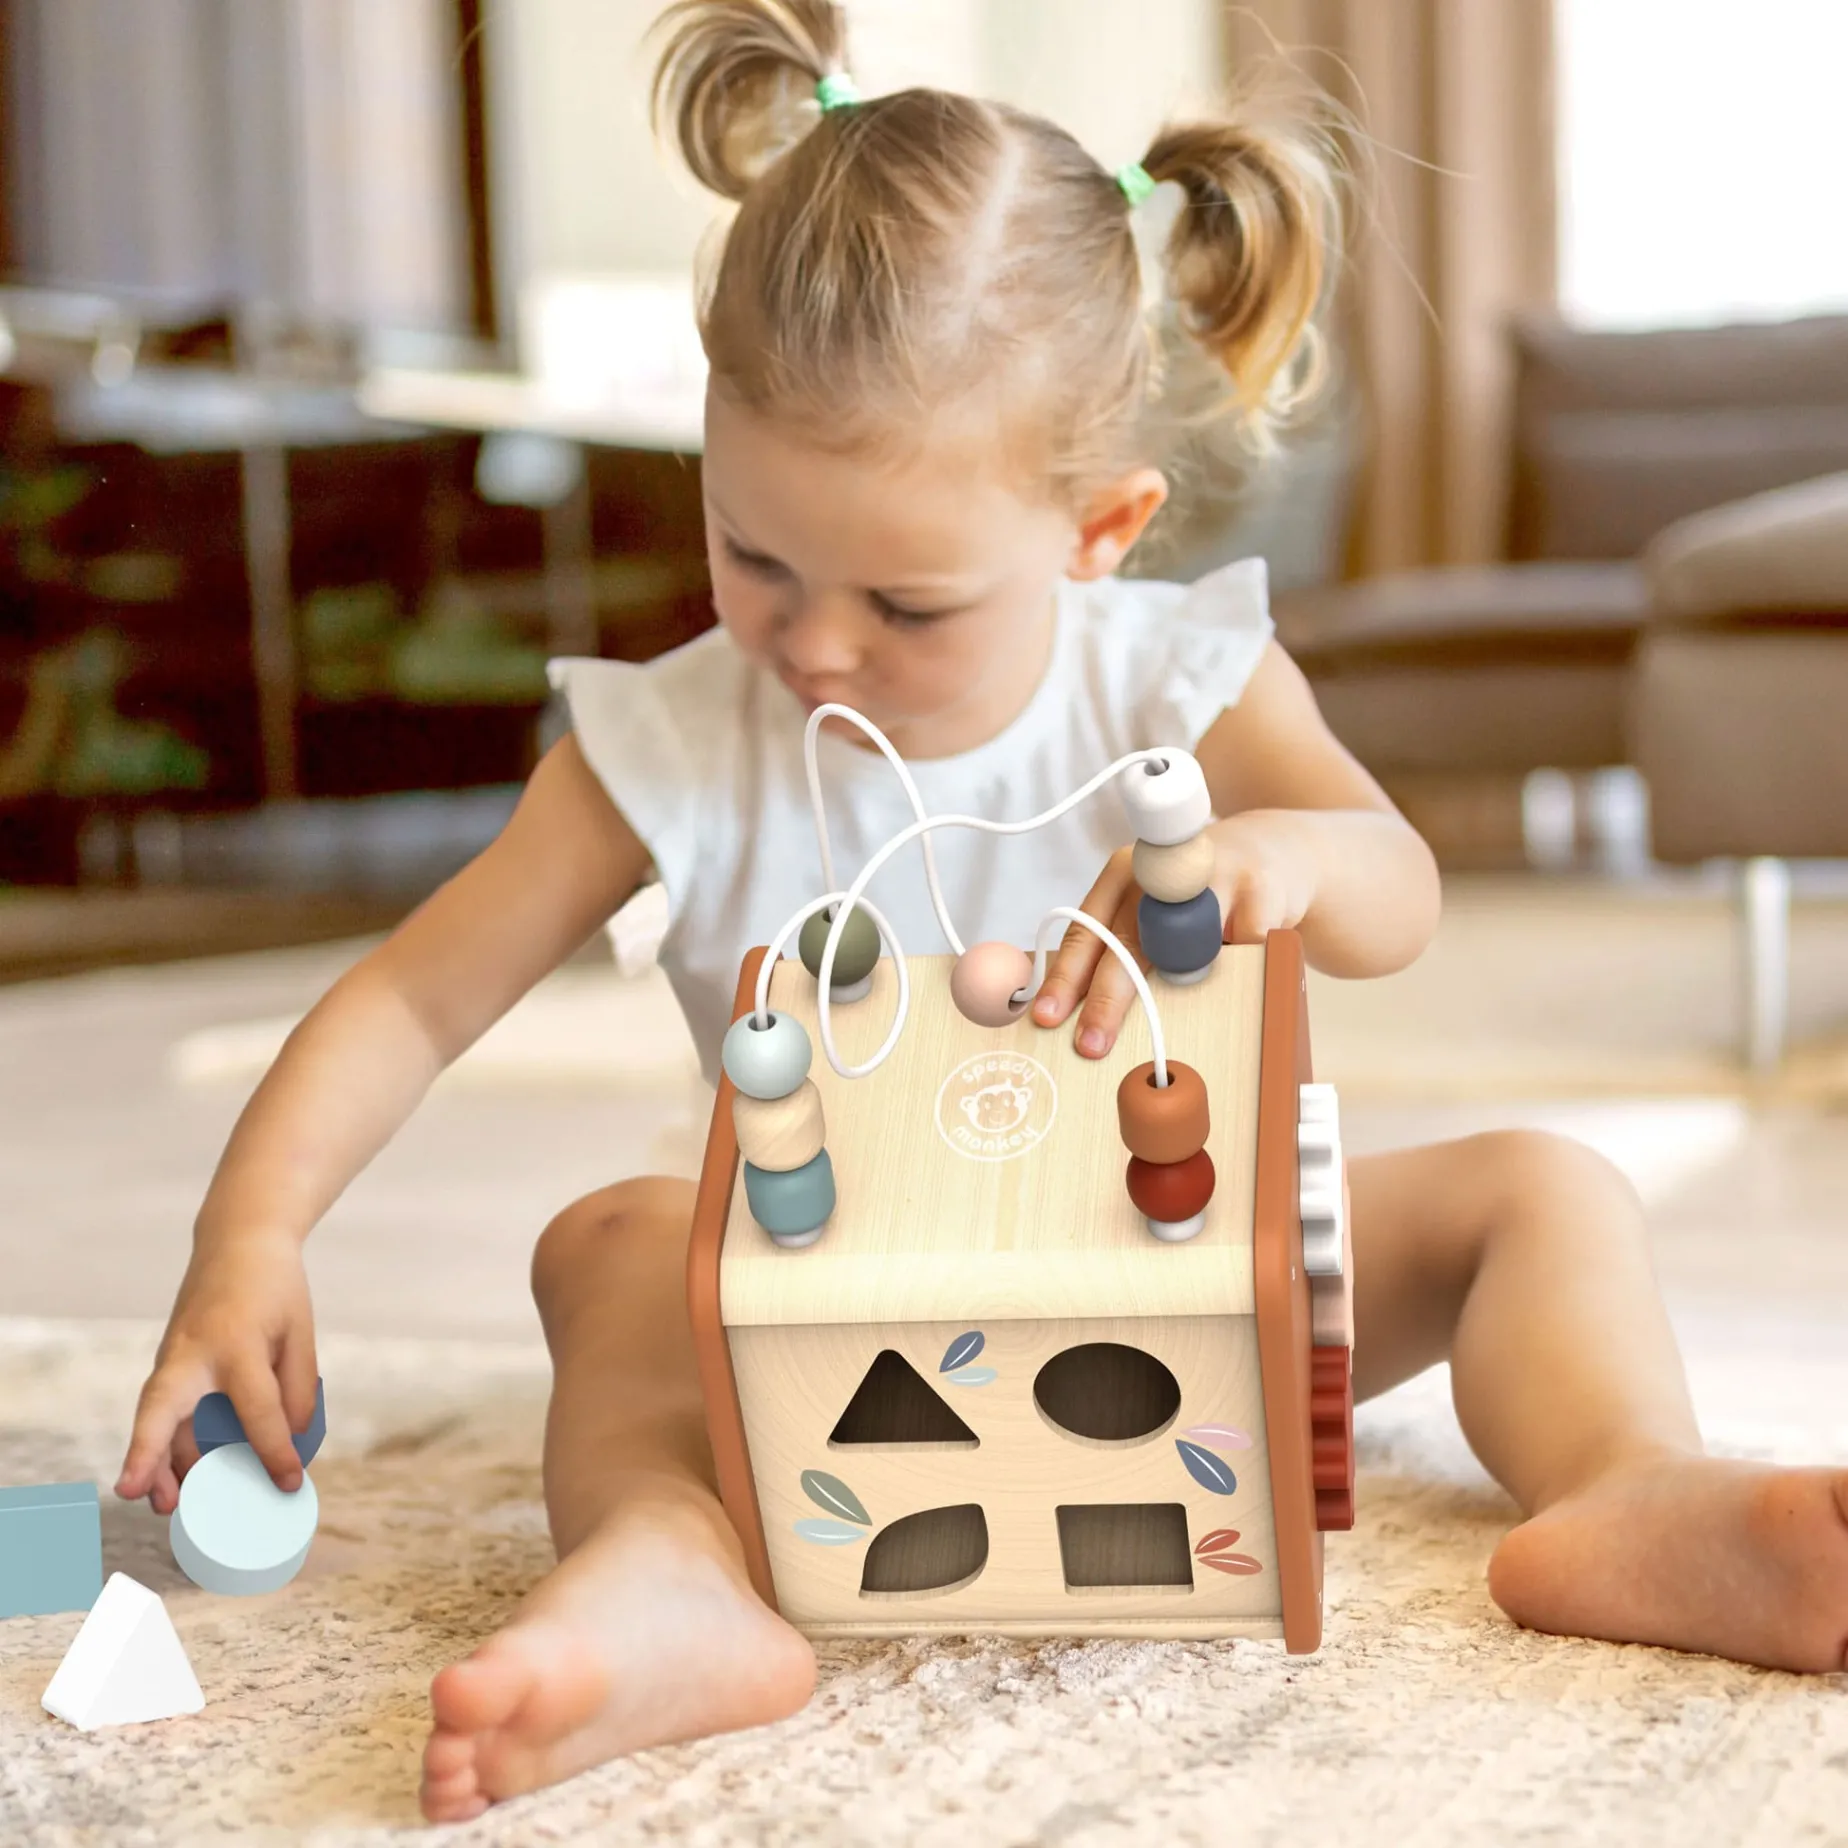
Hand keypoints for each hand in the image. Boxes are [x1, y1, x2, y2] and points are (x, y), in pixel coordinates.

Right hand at [116, 1228, 318, 1512]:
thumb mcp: (299, 1332)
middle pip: (162, 1405)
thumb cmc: (274, 1288)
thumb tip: (290, 1445)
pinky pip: (163, 1410)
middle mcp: (195, 1352)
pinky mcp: (169, 1364)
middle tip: (136, 1495)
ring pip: (155, 1415)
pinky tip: (176, 1477)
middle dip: (148, 1451)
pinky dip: (166, 1444)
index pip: (256, 1406)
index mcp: (238, 1341)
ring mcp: (174, 1357)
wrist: (238, 1243)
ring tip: (164, 1505)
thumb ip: (298, 1389)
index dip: (273, 1449)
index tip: (288, 1484)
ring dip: (155, 1460)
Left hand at [1030, 811, 1315, 1058]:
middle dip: (1106, 1001)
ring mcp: (1212, 876)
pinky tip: (1243, 966)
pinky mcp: (1259, 889)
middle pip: (1127, 942)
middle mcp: (1161, 871)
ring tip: (1179, 1013)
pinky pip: (1242, 949)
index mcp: (1123, 876)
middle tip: (1091, 1044)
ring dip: (1183, 982)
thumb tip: (1082, 1017)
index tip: (1048, 1016)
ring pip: (1188, 948)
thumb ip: (1119, 947)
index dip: (1066, 976)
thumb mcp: (1148, 907)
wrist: (1269, 849)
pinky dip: (1240, 969)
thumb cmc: (1195, 896)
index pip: (1086, 931)